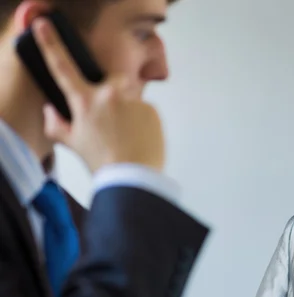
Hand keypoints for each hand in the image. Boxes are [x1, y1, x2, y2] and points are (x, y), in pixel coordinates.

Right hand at [32, 18, 164, 172]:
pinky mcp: (152, 109)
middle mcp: (108, 95)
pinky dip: (143, 121)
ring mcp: (132, 100)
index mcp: (84, 101)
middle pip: (112, 80)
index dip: (52, 45)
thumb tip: (50, 109)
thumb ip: (57, 124)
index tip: (45, 27)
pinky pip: (145, 110)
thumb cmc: (102, 162)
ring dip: (129, 110)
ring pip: (131, 99)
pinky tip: (139, 138)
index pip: (63, 69)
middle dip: (113, 93)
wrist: (133, 177)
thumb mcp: (72, 144)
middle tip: (112, 119)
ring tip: (127, 136)